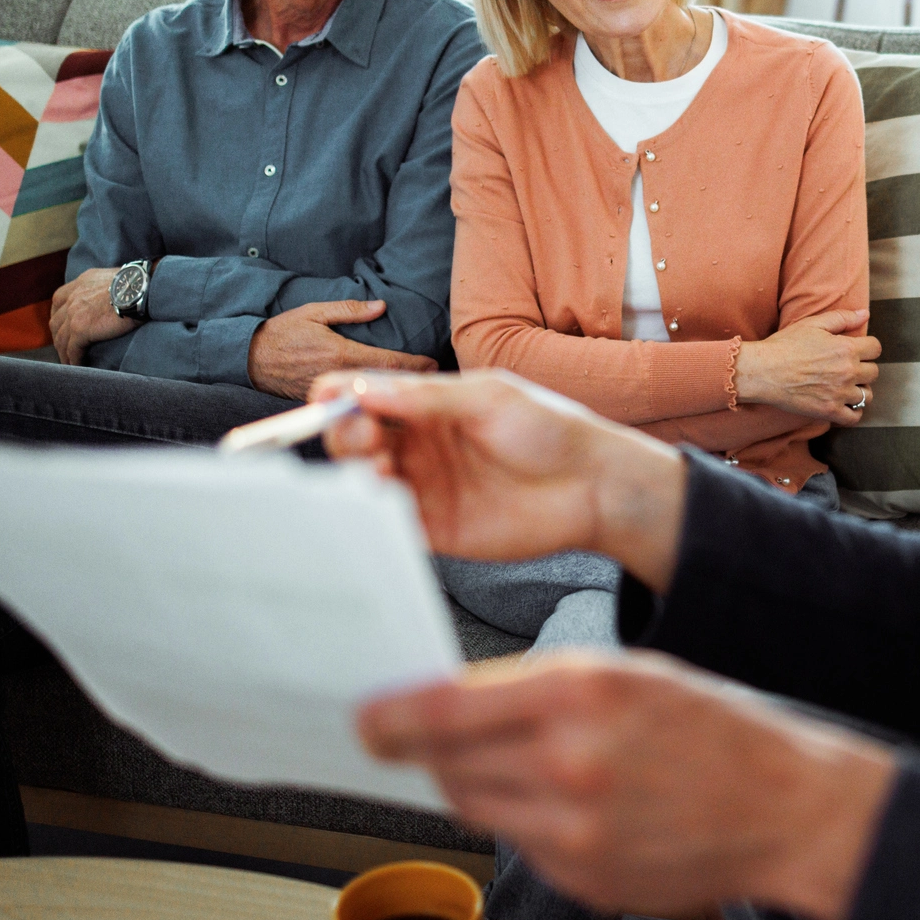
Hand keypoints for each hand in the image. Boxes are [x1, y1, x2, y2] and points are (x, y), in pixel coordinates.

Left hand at [50, 268, 137, 364]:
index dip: (59, 314)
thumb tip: (115, 294)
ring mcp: (74, 314)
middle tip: (64, 347)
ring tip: (70, 362)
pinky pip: (72, 349)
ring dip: (63, 352)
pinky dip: (73, 359)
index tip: (63, 323)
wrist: (140, 289)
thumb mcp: (115, 278)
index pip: (60, 299)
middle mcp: (73, 297)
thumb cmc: (137, 285)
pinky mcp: (80, 329)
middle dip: (58, 336)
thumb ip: (106, 286)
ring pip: (61, 338)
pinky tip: (77, 366)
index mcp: (81, 283)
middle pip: (56, 321)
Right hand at [247, 300, 437, 400]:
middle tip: (436, 376)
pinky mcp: (322, 402)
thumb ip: (349, 310)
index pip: (387, 361)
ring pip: (371, 395)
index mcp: (341, 353)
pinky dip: (372, 400)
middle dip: (411, 380)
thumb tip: (381, 306)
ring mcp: (331, 393)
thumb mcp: (315, 312)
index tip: (433, 363)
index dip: (414, 364)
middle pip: (385, 382)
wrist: (248, 358)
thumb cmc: (282, 332)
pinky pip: (353, 403)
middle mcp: (339, 376)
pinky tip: (387, 398)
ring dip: (394, 392)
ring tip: (418, 388)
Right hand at [317, 369, 689, 589]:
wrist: (592, 485)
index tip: (327, 400)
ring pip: (363, 482)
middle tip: (364, 439)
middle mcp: (419, 444)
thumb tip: (362, 389)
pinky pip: (389, 525)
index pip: (366, 396)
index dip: (339, 396)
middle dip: (344, 435)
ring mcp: (425, 486)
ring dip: (356, 474)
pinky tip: (384, 503)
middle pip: (354, 438)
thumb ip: (426, 398)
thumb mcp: (488, 398)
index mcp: (428, 404)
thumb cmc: (549, 429)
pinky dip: (373, 517)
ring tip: (378, 470)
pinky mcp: (435, 529)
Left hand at [358, 652, 895, 919]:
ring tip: (516, 762)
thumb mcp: (630, 674)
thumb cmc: (714, 731)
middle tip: (415, 735)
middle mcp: (572, 761)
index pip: (446, 708)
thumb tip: (451, 701)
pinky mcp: (581, 877)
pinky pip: (515, 843)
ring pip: (473, 804)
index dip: (390, 716)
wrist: (785, 807)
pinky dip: (520, 820)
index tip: (365, 717)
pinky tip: (564, 801)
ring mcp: (575, 829)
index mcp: (583, 692)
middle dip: (426, 748)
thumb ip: (537, 687)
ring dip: (471, 781)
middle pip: (447, 761)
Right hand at [734, 310, 881, 423]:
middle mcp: (848, 372)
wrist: (763, 371)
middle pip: (874, 372)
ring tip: (845, 386)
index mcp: (846, 348)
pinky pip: (854, 417)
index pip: (876, 348)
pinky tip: (844, 404)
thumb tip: (864, 314)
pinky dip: (853, 412)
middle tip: (848, 368)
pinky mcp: (829, 411)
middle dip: (864, 368)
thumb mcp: (813, 324)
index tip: (858, 350)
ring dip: (859, 390)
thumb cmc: (785, 345)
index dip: (868, 347)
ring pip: (867, 395)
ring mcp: (840, 393)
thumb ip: (842, 318)